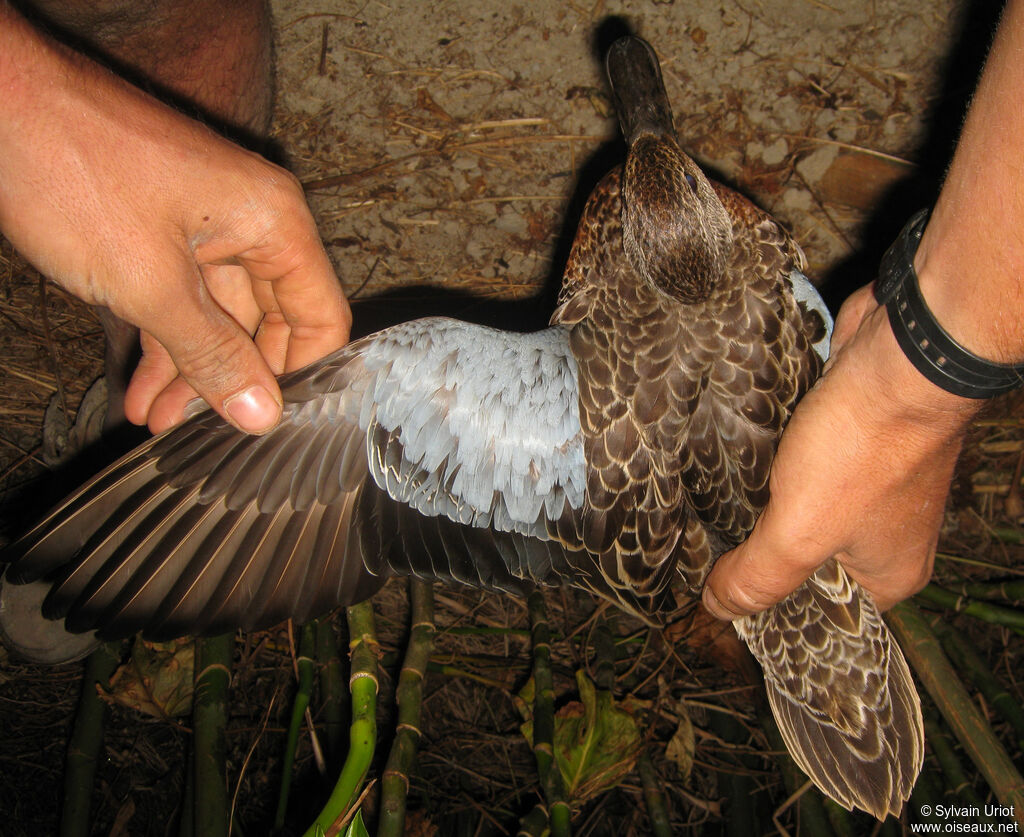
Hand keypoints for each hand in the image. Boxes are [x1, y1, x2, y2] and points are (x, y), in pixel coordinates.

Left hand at [0, 14, 350, 433]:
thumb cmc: (74, 169)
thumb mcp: (149, 285)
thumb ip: (212, 355)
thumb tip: (262, 414)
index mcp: (273, 221)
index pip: (321, 316)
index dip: (302, 375)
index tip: (271, 423)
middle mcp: (252, 221)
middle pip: (270, 322)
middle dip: (234, 381)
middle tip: (205, 432)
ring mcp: (207, 224)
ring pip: (219, 317)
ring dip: (190, 370)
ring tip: (157, 420)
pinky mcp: (165, 230)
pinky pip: (182, 298)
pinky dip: (165, 341)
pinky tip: (143, 387)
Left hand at [703, 285, 979, 618]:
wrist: (900, 357)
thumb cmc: (862, 450)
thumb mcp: (799, 532)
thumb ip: (758, 575)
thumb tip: (719, 607)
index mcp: (888, 574)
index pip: (820, 615)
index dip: (770, 609)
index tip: (721, 597)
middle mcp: (886, 536)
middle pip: (808, 562)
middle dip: (760, 552)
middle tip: (705, 551)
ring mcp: (873, 486)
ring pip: (803, 511)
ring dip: (763, 507)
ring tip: (709, 511)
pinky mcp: (853, 444)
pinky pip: (803, 470)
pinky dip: (773, 468)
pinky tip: (733, 469)